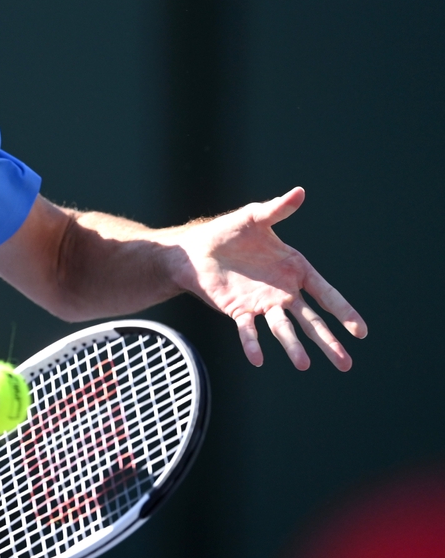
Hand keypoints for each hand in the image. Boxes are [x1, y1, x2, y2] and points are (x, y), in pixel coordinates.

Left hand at [172, 187, 366, 370]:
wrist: (195, 249)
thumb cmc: (228, 232)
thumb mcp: (254, 217)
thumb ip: (277, 210)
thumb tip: (299, 191)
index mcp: (295, 269)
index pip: (325, 293)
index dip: (343, 311)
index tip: (361, 331)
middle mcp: (283, 292)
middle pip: (311, 320)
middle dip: (328, 341)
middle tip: (346, 364)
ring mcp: (262, 304)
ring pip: (282, 329)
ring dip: (292, 347)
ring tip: (304, 365)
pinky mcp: (238, 310)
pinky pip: (247, 330)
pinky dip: (252, 344)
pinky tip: (258, 360)